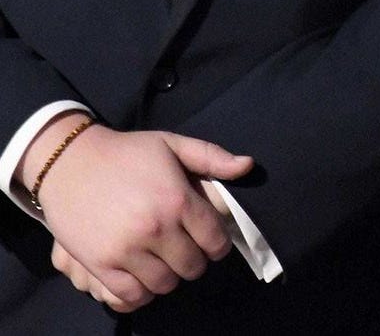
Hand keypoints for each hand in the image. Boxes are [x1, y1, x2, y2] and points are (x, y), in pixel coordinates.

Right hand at [22, 119, 251, 311]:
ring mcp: (126, 249)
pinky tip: (144, 276)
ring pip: (164, 283)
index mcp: (177, 199)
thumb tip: (248, 166)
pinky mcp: (99, 264)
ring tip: (167, 264)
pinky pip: (130, 295)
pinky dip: (142, 292)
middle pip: (191, 266)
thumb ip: (212, 157)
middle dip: (196, 262)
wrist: (71, 163)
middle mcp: (155, 228)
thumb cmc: (127, 153)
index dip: (219, 246)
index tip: (213, 244)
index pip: (214, 239)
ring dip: (170, 277)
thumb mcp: (172, 144)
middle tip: (189, 253)